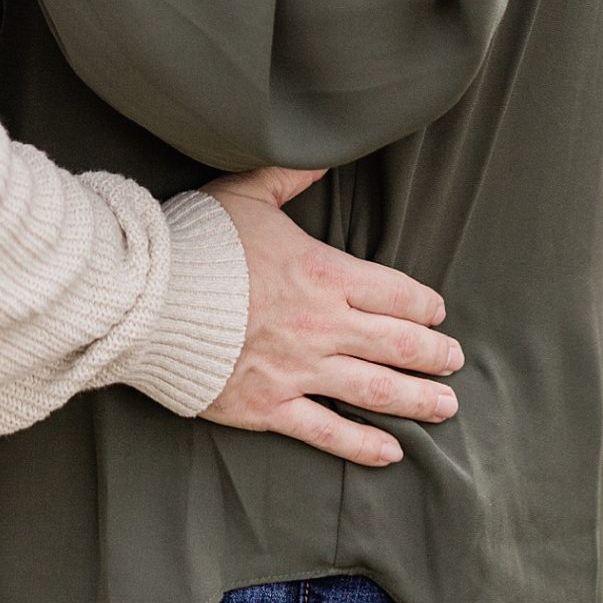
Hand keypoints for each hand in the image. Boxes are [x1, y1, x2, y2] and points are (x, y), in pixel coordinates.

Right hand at [200, 166, 461, 464]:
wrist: (147, 296)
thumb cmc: (196, 240)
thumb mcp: (246, 191)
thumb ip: (290, 175)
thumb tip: (323, 150)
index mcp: (321, 273)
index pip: (394, 293)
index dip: (423, 305)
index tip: (437, 312)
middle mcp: (320, 325)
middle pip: (396, 344)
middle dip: (434, 354)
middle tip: (455, 361)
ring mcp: (296, 370)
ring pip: (374, 391)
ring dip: (417, 400)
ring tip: (444, 407)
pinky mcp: (267, 406)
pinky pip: (326, 432)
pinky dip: (363, 445)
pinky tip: (391, 452)